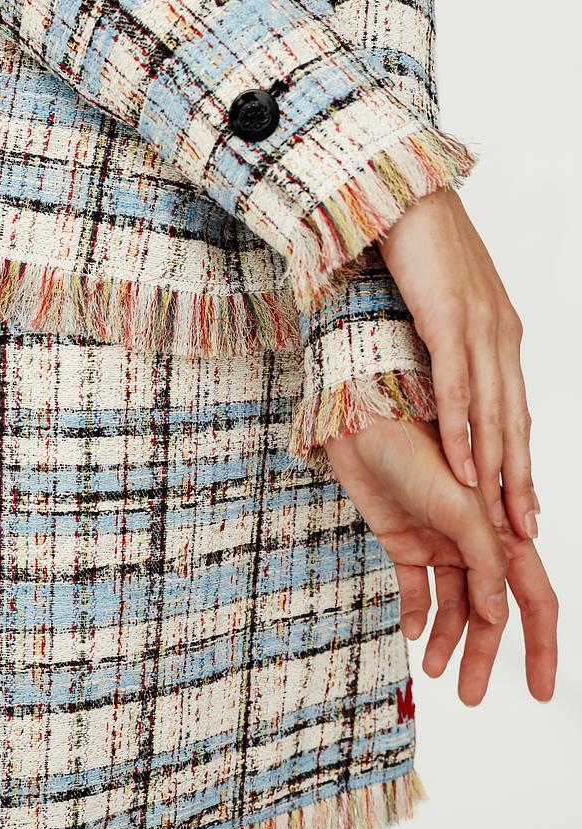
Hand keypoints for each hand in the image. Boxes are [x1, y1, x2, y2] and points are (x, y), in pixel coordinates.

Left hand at [324, 417, 557, 705]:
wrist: (361, 425)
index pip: (532, 596)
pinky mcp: (405, 544)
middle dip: (484, 655)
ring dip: (447, 640)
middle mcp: (475, 542)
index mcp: (501, 531)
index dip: (541, 643)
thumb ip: (483, 561)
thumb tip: (497, 614)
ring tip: (436, 672)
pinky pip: (418, 589)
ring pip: (453, 607)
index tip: (540, 689)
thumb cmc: (415, 449)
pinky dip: (418, 613)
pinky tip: (415, 633)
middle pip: (490, 611)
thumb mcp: (458, 506)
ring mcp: (440, 545)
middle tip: (470, 695)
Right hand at [380, 187, 539, 540]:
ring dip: (495, 469)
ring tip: (496, 516)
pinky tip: (462, 467)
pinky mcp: (449, 320)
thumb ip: (450, 349)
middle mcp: (500, 337)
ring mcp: (478, 329)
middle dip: (520, 481)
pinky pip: (458, 388)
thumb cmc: (419, 251)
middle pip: (514, 422)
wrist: (406, 193)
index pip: (515, 411)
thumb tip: (441, 385)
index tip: (524, 505)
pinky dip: (462, 432)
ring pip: (492, 414)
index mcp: (500, 335)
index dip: (521, 462)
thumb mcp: (443, 309)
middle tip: (525, 530)